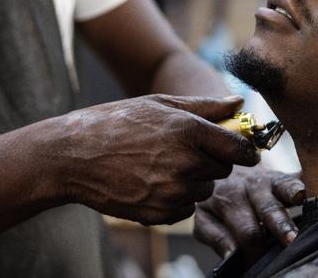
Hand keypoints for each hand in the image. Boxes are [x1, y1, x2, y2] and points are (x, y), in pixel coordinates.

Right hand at [57, 94, 259, 224]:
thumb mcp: (159, 104)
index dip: (244, 149)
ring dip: (192, 181)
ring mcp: (171, 192)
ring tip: (161, 165)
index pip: (238, 148)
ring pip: (204, 191)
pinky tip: (152, 181)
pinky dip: (176, 199)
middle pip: (223, 170)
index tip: (243, 150)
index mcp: (187, 130)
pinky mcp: (159, 214)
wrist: (73, 156)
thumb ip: (204, 107)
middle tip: (185, 150)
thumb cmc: (115, 122)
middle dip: (211, 161)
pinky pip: (185, 210)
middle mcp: (184, 163)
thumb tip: (239, 102)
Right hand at [194, 166, 304, 261]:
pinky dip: (226, 248)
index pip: (284, 184)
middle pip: (266, 210)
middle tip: (291, 241)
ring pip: (245, 229)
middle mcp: (245, 187)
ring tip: (265, 262)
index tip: (301, 197)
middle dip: (280, 226)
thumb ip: (295, 189)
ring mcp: (221, 200)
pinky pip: (214, 236)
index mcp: (269, 180)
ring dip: (257, 247)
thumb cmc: (254, 189)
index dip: (293, 190)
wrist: (212, 171)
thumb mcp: (275, 184)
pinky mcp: (202, 216)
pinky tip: (233, 256)